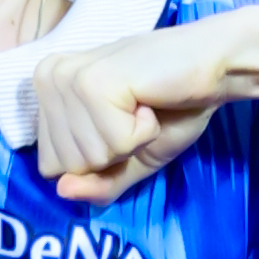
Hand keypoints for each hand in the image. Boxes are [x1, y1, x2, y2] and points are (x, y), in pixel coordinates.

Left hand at [30, 19, 237, 203]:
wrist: (212, 66)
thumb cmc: (170, 109)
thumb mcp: (126, 161)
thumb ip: (95, 184)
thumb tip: (63, 192)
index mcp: (46, 91)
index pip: (51, 168)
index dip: (95, 162)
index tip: (119, 124)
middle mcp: (48, 79)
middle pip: (66, 167)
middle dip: (111, 153)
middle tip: (134, 114)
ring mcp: (68, 79)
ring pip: (89, 158)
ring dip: (129, 140)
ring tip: (142, 106)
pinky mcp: (93, 82)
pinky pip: (114, 143)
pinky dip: (143, 132)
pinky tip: (149, 101)